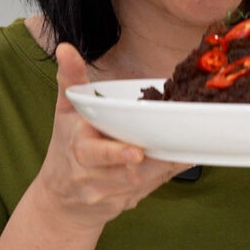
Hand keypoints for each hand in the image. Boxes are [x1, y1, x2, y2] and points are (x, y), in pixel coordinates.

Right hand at [32, 43, 188, 237]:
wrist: (61, 199)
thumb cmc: (65, 147)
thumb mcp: (64, 111)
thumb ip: (70, 79)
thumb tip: (65, 48)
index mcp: (79, 150)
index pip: (94, 154)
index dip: (116, 154)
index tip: (135, 151)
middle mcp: (94, 176)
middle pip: (128, 172)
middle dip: (154, 161)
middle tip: (178, 145)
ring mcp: (113, 193)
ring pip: (146, 181)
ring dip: (168, 166)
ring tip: (189, 147)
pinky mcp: (129, 201)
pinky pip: (154, 187)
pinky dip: (171, 172)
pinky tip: (187, 156)